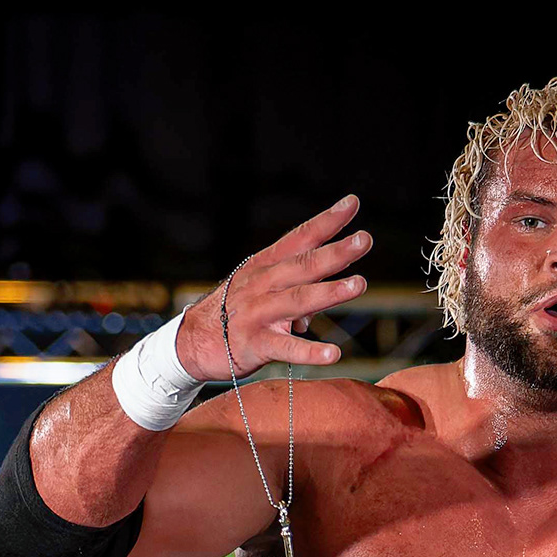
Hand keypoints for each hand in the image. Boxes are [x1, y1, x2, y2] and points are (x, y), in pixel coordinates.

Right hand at [175, 195, 370, 380]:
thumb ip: (301, 288)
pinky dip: (310, 351)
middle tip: (365, 240)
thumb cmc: (235, 311)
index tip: (352, 203)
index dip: (326, 220)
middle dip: (336, 252)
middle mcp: (263, 284)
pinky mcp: (256, 343)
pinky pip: (286, 348)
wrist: (191, 342)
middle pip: (304, 265)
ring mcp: (259, 313)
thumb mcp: (264, 289)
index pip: (300, 237)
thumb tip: (333, 292)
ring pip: (298, 300)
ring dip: (330, 291)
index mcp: (267, 266)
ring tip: (359, 284)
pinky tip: (333, 353)